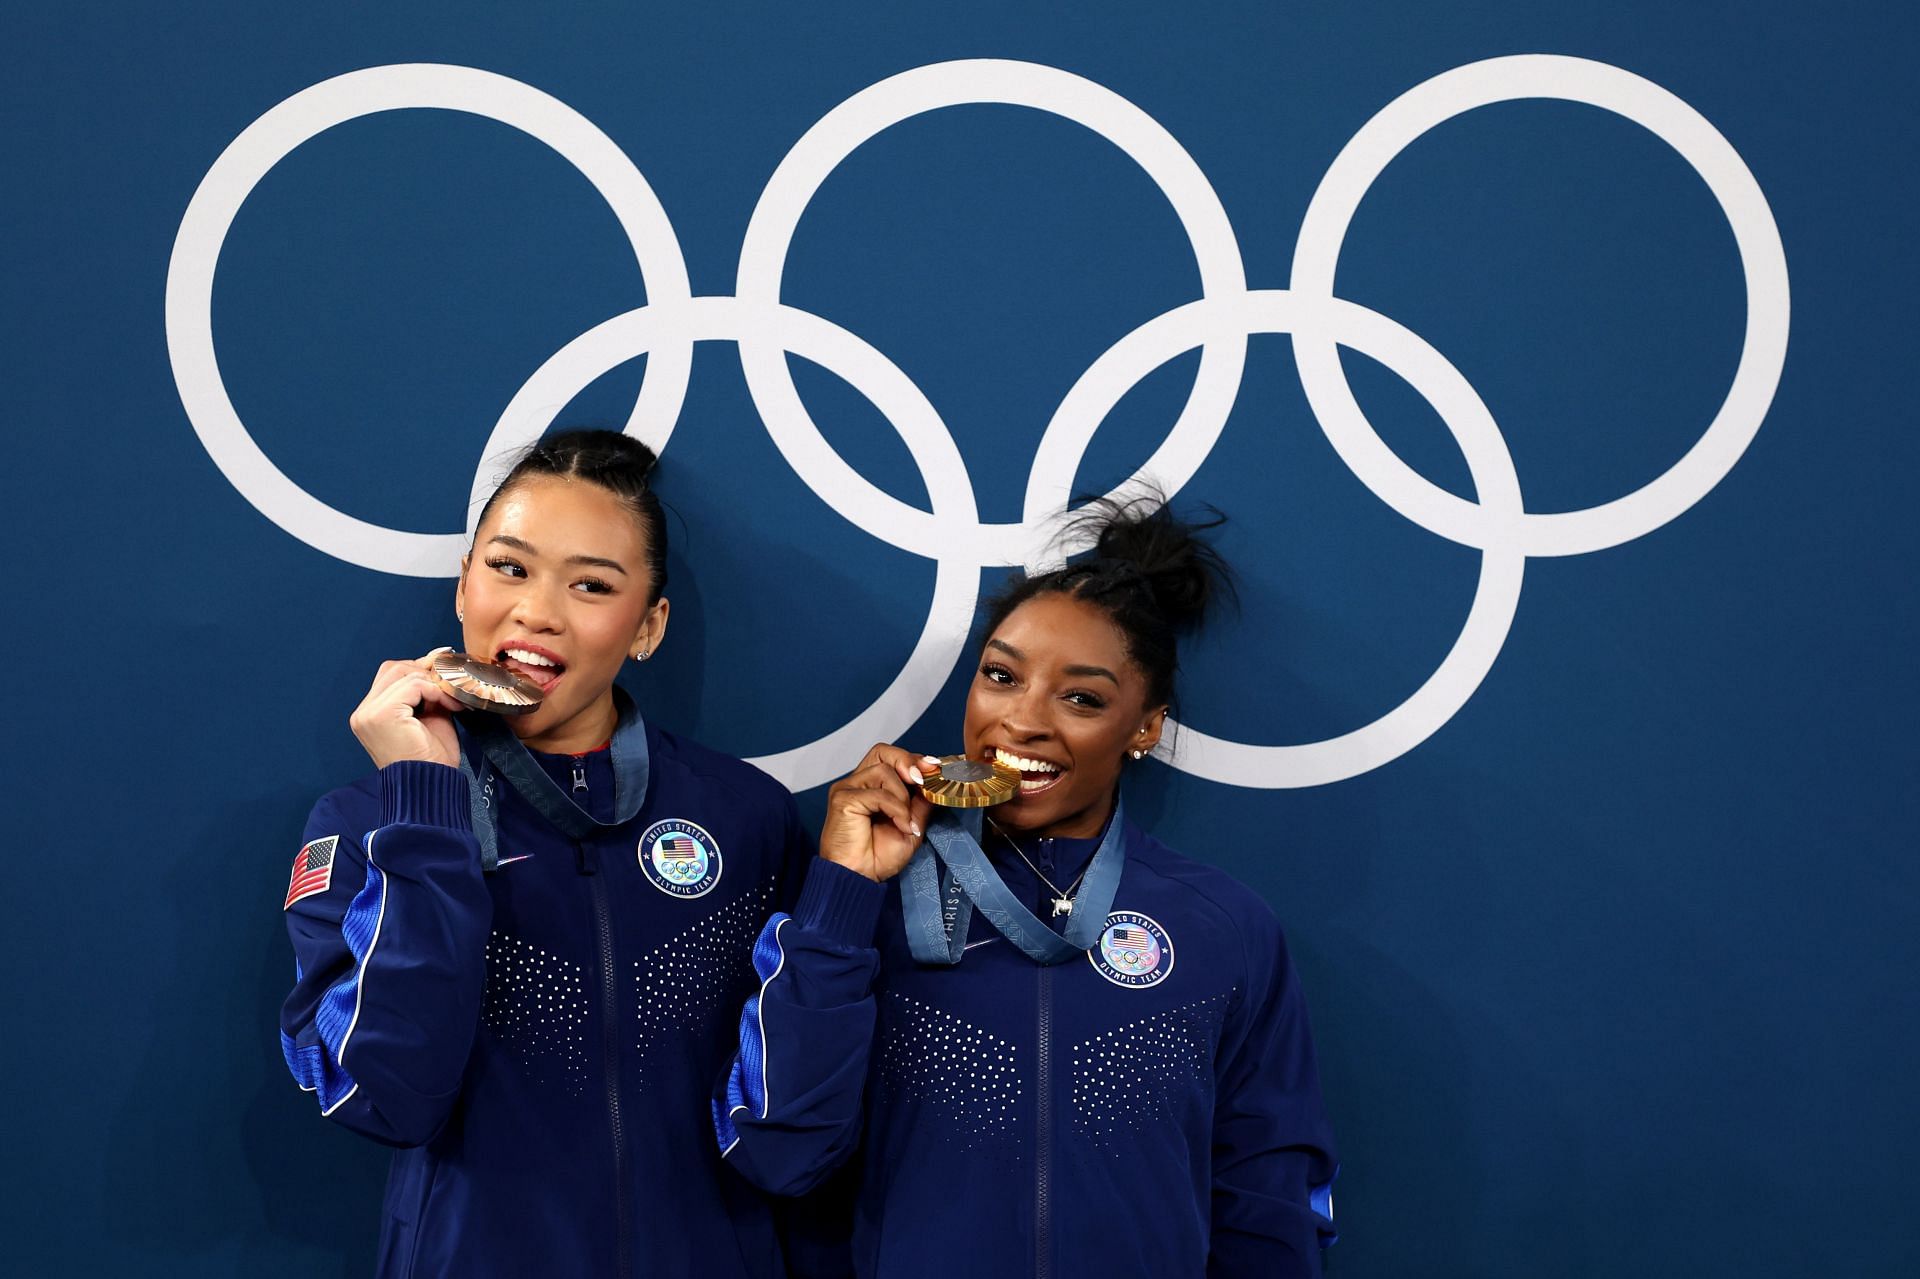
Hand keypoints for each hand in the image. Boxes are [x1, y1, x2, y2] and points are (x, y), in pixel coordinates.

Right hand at [349, 648, 464, 769]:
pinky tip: (451, 706)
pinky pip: (413, 685)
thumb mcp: (430, 716)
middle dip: (426, 672)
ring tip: (453, 699)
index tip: (447, 677)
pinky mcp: (381, 714)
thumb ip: (428, 692)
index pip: (391, 675)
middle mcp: (363, 712)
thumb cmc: (430, 761)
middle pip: (394, 668)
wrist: (429, 787)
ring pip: (403, 672)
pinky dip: (436, 691)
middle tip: (452, 685)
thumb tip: (437, 663)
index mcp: (370, 714)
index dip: (420, 670)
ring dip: (434, 682)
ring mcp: (369, 713)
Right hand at [819, 745, 940, 882]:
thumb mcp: (911, 825)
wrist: (858, 879)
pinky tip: (900, 825)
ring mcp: (848, 789)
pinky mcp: (842, 799)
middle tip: (923, 780)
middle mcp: (858, 783)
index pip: (891, 758)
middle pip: (882, 751)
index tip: (934, 768)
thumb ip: (920, 802)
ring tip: (905, 821)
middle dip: (908, 761)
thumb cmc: (877, 857)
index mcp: (871, 787)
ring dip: (903, 797)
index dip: (914, 759)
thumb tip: (936, 783)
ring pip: (884, 771)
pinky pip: (878, 793)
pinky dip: (896, 809)